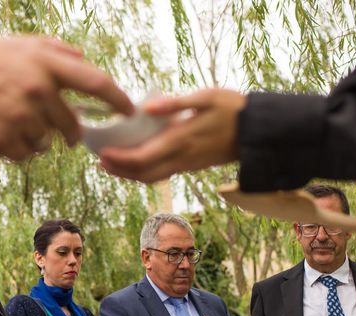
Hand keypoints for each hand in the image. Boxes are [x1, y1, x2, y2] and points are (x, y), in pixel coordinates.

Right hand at [0, 35, 132, 160]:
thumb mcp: (18, 44)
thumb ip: (54, 51)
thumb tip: (82, 59)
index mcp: (45, 62)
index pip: (96, 83)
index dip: (117, 99)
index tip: (129, 110)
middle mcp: (39, 89)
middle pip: (73, 125)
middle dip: (73, 133)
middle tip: (69, 134)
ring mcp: (23, 116)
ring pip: (49, 141)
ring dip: (39, 137)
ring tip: (15, 122)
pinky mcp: (6, 139)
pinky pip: (28, 153)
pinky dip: (21, 148)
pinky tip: (3, 132)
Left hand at [99, 89, 246, 181]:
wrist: (257, 132)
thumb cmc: (233, 109)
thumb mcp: (207, 97)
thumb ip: (176, 102)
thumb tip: (146, 107)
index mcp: (181, 141)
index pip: (142, 158)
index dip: (119, 159)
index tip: (102, 152)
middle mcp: (181, 158)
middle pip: (142, 174)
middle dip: (119, 171)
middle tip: (99, 161)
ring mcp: (186, 165)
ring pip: (152, 178)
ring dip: (129, 174)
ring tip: (110, 164)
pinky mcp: (190, 166)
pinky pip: (162, 175)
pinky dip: (143, 172)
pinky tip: (135, 163)